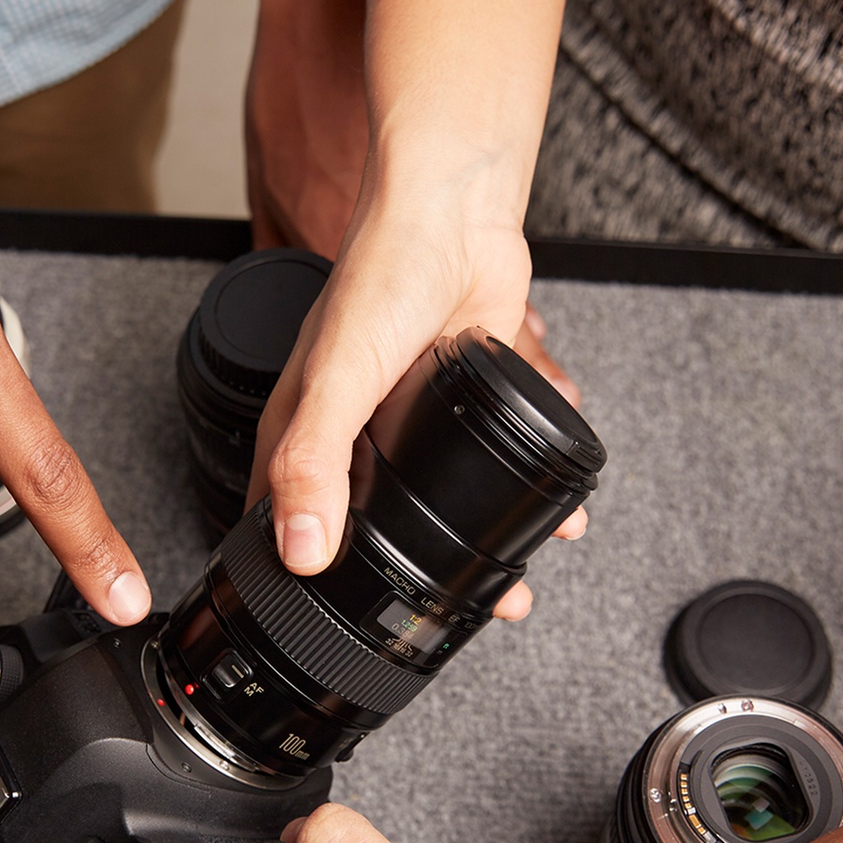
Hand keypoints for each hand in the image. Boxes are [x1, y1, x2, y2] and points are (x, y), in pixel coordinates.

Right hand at [244, 0, 579, 621]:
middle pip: (379, 523)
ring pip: (444, 498)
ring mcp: (411, 418)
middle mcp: (354, 431)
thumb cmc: (382, 275)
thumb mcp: (338, 382)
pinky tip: (553, 511)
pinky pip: (493, 458)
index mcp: (303, 432)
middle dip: (423, 575)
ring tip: (518, 582)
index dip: (311, 579)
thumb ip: (313, 464)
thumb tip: (301, 551)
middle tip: (463, 619)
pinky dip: (522, 486)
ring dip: (484, 542)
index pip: (290, 524)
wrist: (456, 214)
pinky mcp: (464, 400)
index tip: (348, 628)